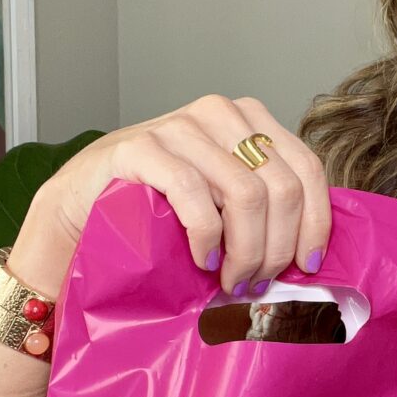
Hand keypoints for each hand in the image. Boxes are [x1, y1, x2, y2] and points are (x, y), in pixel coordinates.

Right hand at [9, 95, 330, 299]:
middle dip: (276, 247)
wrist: (82, 206)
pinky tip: (204, 260)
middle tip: (258, 283)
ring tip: (233, 281)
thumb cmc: (159, 209)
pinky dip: (208, 237)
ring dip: (247, 251)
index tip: (308, 265)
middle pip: (281, 187)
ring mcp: (180, 126)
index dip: (315, 223)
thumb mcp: (224, 199)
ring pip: (246, 195)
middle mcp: (220, 113)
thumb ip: (266, 207)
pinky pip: (194, 195)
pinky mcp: (141, 147)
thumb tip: (313, 255)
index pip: (307, 168)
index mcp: (250, 120)